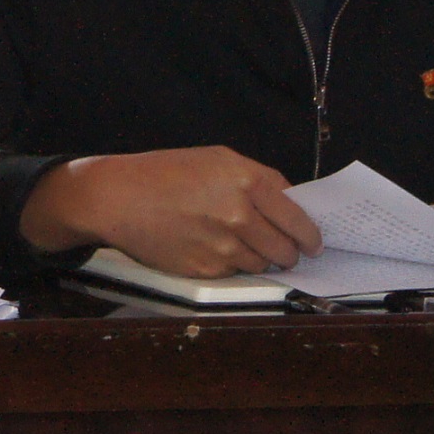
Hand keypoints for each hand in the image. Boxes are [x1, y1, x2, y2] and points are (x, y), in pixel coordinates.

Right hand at [17, 147, 318, 276]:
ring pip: (263, 265)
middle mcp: (240, 216)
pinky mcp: (206, 270)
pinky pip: (235, 273)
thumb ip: (257, 181)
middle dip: (289, 251)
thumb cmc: (166, 173)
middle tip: (284, 248)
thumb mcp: (217, 159)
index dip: (310, 234)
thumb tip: (290, 206)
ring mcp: (223, 247)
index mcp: (247, 181)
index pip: (297, 217)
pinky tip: (213, 247)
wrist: (120, 198)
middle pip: (286, 248)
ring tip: (237, 242)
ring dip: (260, 258)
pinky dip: (232, 265)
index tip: (314, 242)